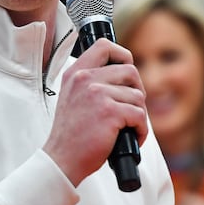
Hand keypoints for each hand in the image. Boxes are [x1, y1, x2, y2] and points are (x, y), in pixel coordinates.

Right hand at [42, 39, 147, 185]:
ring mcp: (97, 94)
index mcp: (75, 73)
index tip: (125, 71)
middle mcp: (85, 79)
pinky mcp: (110, 112)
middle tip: (130, 107)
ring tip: (127, 127)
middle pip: (130, 71)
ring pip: (138, 96)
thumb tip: (122, 75)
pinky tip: (130, 137)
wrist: (63, 158)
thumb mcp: (72, 97)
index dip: (122, 55)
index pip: (104, 46)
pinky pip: (140, 115)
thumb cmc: (71, 133)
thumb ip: (90, 82)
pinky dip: (141, 130)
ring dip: (138, 115)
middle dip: (137, 90)